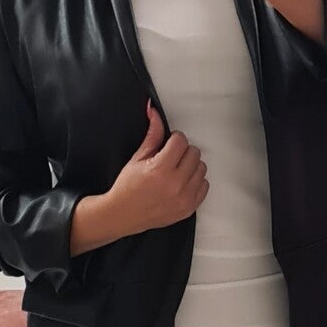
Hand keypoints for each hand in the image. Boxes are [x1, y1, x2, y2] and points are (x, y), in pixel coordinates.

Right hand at [107, 102, 207, 235]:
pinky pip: (205, 185)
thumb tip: (154, 111)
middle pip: (194, 153)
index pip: (180, 141)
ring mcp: (184, 198)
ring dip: (190, 166)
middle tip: (169, 159)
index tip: (167, 145)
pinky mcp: (189, 208)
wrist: (122, 215)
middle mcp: (174, 184)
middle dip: (182, 152)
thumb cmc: (126, 187)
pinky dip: (194, 182)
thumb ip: (152, 135)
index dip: (173, 140)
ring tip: (175, 172)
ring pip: (201, 167)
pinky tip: (180, 183)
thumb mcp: (137, 158)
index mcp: (159, 169)